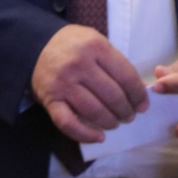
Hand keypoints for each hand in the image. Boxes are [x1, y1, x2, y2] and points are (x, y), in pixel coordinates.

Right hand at [31, 24, 148, 143]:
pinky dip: (86, 134)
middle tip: (129, 116)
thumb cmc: (72, 45)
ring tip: (115, 123)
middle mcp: (79, 64)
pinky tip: (98, 137)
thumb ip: (115, 61)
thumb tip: (139, 90)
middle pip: (112, 96)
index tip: (142, 104)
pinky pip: (69, 123)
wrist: (35, 45)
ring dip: (110, 122)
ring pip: (95, 111)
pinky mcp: (50, 100)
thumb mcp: (95, 40)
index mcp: (95, 46)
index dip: (138, 94)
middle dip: (126, 111)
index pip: (126, 76)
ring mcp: (63, 83)